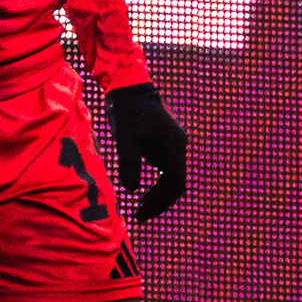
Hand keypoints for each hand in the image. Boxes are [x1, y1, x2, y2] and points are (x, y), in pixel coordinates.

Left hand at [107, 77, 188, 218]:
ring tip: (141, 208)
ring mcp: (174, 144)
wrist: (131, 86)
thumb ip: (129, 160)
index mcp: (172, 144)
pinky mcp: (167, 143)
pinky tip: (144, 192)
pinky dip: (159, 185)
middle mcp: (178, 145)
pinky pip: (169, 170)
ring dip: (161, 194)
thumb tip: (132, 189)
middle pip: (177, 182)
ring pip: (174, 177)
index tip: (141, 211)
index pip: (174, 180)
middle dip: (161, 201)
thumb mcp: (124, 135)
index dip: (160, 199)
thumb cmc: (126, 109)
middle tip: (140, 215)